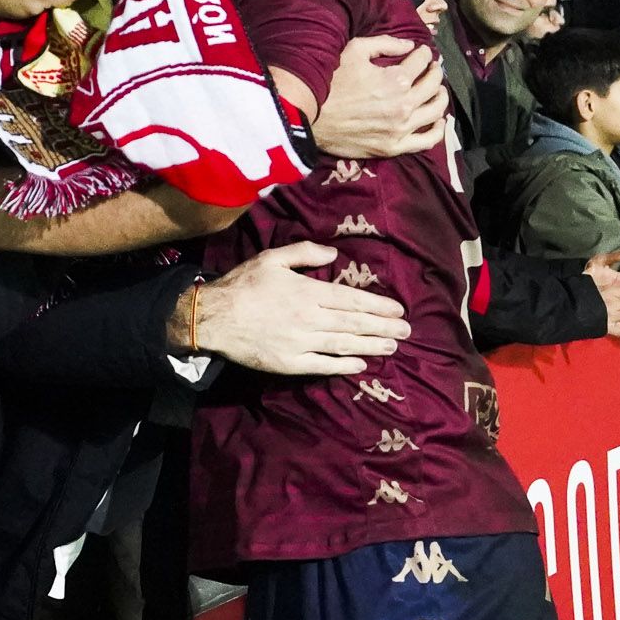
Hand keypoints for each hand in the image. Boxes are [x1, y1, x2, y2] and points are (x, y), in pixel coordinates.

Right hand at [180, 243, 411, 376]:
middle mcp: (309, 318)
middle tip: (407, 331)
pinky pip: (322, 365)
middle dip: (383, 327)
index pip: (351, 299)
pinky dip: (343, 366)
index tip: (398, 310)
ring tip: (392, 347)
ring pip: (344, 345)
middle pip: (354, 323)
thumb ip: (304, 253)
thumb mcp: (272, 258)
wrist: (213, 318)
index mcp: (307, 292)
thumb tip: (334, 254)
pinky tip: (360, 365)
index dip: (377, 305)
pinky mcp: (289, 363)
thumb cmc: (243, 285)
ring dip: (371, 346)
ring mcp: (300, 343)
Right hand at [313, 37, 449, 157]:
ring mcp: (401, 128)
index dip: (423, 53)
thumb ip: (385, 43)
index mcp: (397, 79)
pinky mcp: (394, 147)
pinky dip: (438, 129)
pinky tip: (439, 120)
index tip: (421, 52)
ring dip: (440, 96)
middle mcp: (404, 104)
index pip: (422, 61)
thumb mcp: (354, 51)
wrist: (310, 118)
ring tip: (436, 90)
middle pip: (434, 84)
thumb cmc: (330, 82)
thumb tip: (409, 45)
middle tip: (431, 68)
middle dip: (435, 71)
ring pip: (436, 110)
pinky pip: (428, 140)